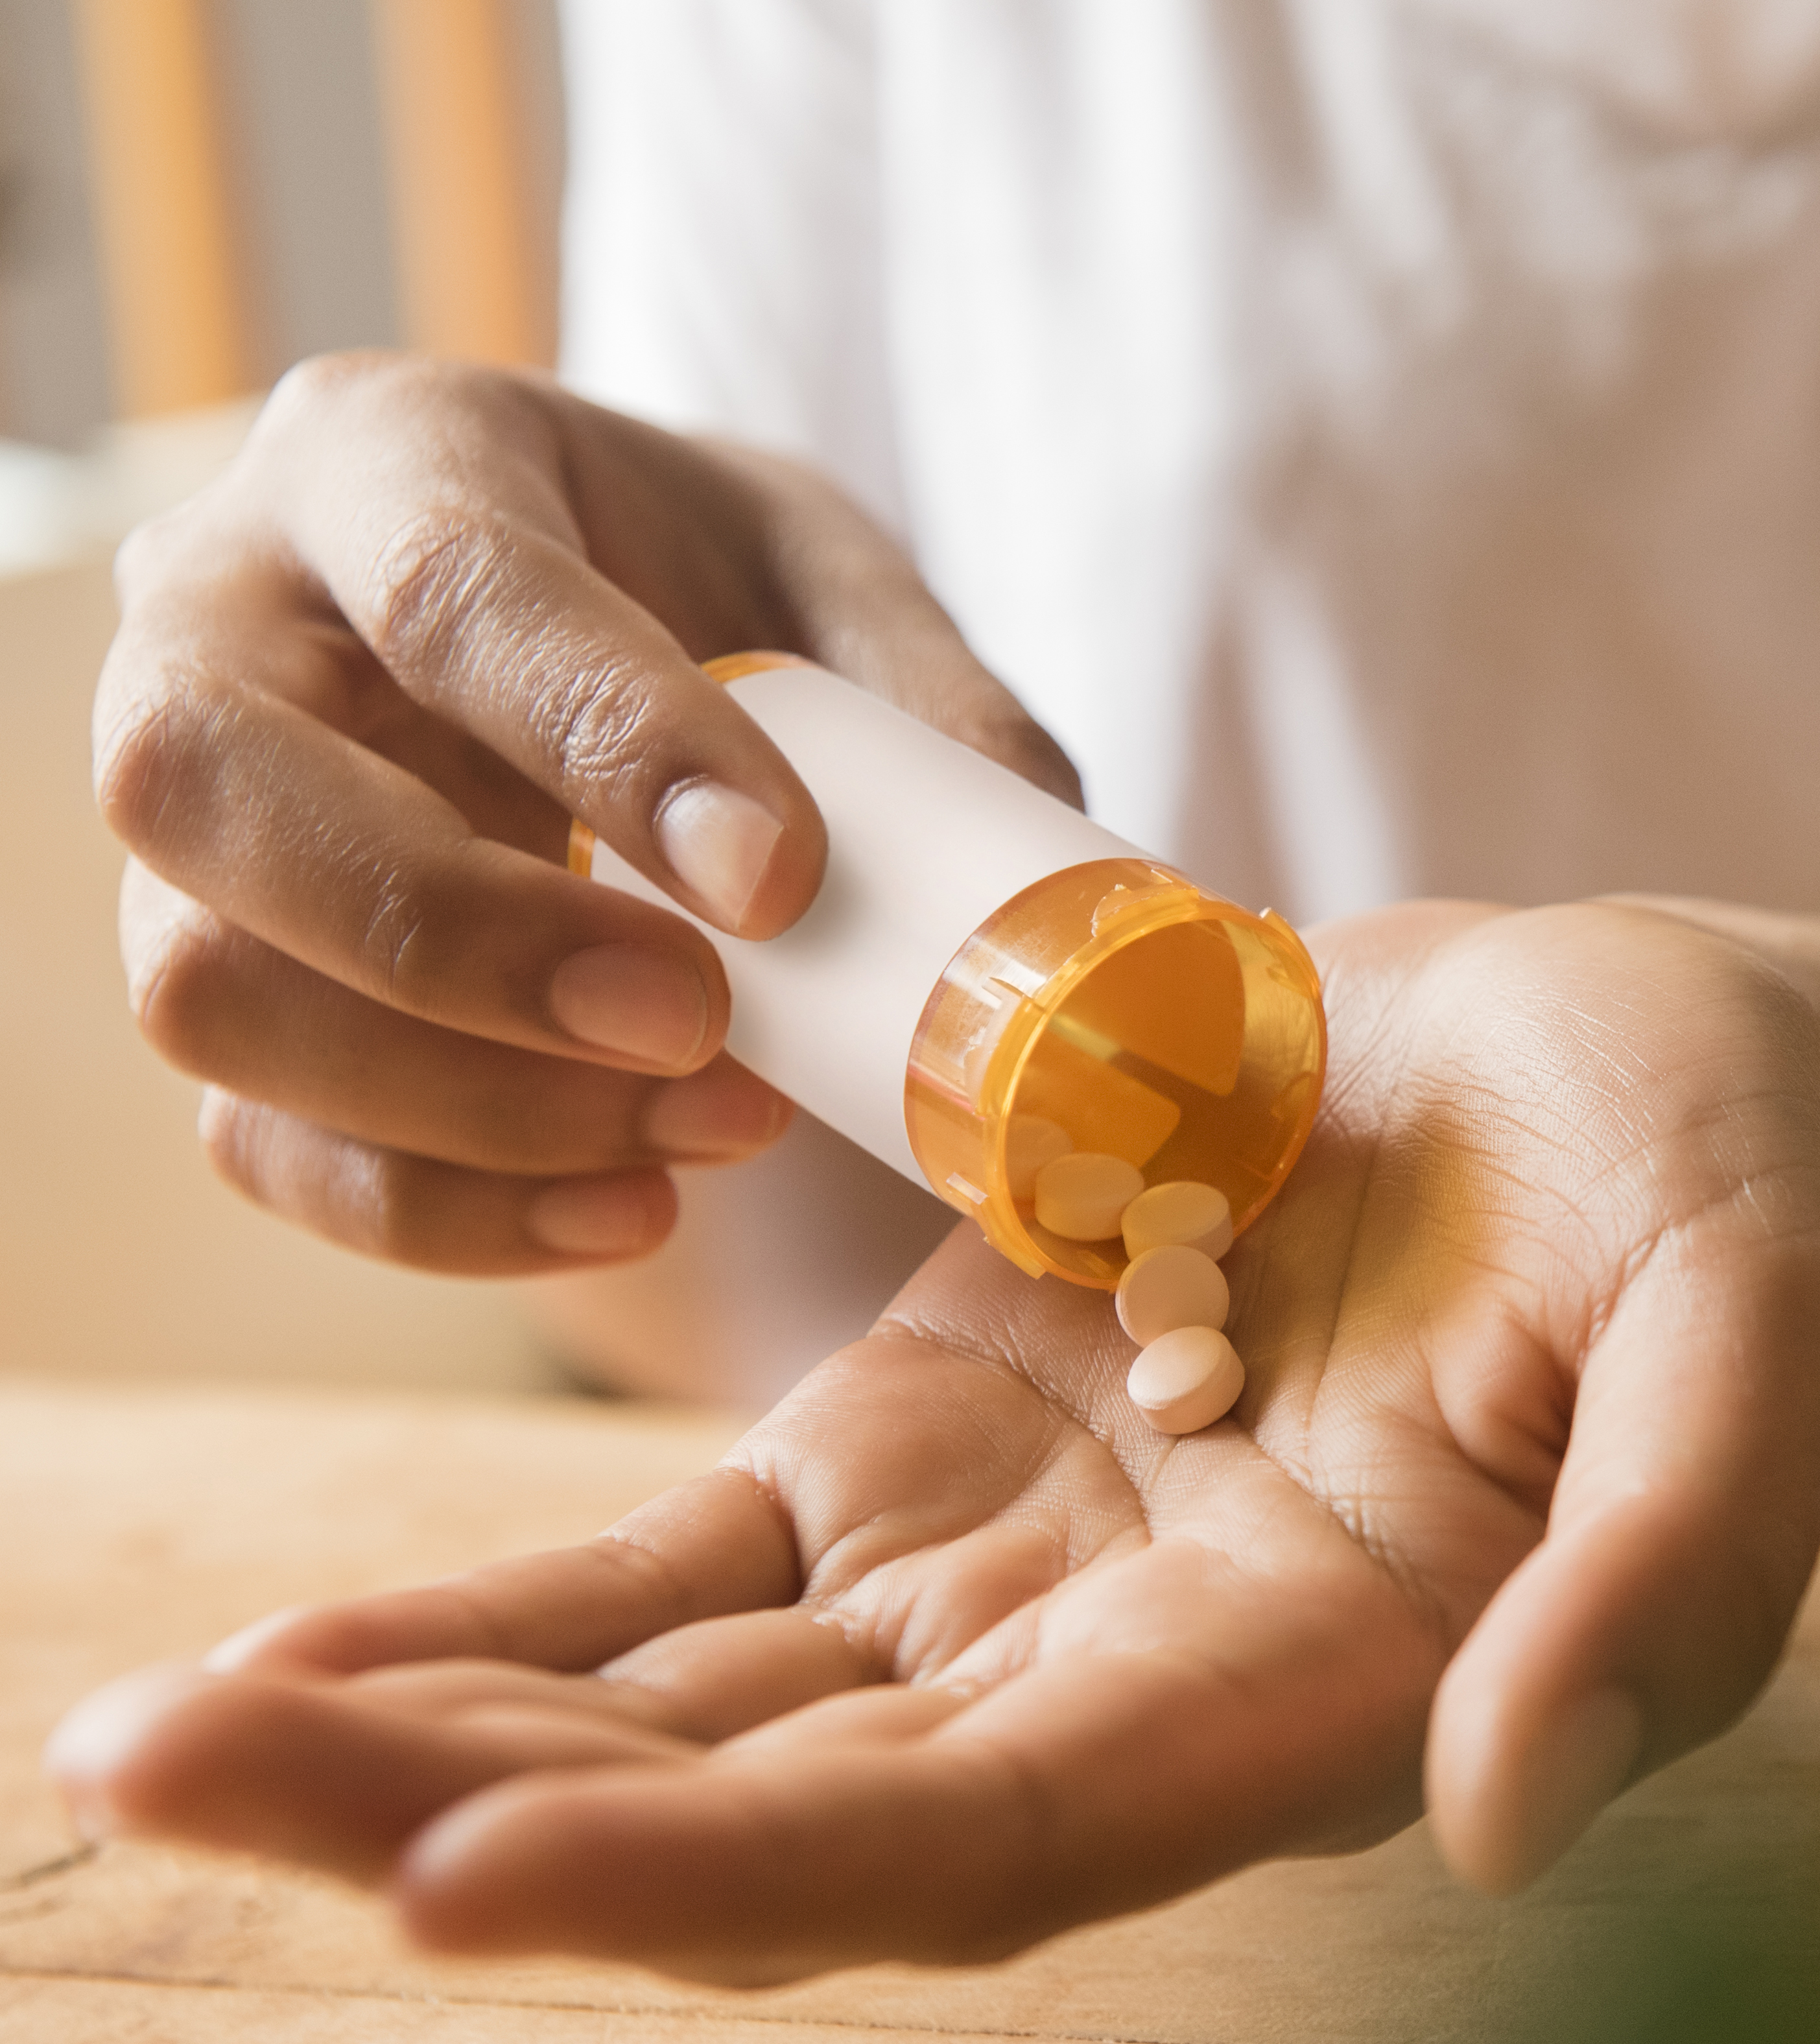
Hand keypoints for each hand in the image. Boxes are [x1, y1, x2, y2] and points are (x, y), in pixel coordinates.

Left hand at [50, 903, 1819, 1983]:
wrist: (1620, 1065)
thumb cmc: (1720, 1182)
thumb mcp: (1754, 1329)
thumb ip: (1673, 1569)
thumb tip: (1501, 1825)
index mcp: (1311, 1698)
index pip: (997, 1839)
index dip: (744, 1871)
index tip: (464, 1876)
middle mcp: (1125, 1686)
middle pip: (771, 1809)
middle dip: (469, 1816)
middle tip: (163, 1773)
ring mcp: (1005, 1576)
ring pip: (683, 1708)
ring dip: (423, 1731)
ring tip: (151, 1733)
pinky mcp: (924, 1451)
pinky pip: (678, 1576)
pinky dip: (496, 1620)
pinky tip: (295, 1646)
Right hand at [96, 352, 1077, 1274]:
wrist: (592, 651)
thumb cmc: (698, 584)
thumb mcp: (827, 576)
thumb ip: (929, 702)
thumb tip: (1034, 890)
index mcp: (386, 457)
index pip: (450, 593)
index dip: (610, 745)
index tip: (781, 883)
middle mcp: (221, 620)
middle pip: (208, 784)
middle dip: (461, 939)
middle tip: (695, 1025)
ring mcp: (185, 822)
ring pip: (204, 987)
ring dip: (468, 1103)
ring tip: (717, 1125)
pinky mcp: (211, 983)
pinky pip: (257, 1137)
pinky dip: (447, 1210)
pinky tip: (638, 1205)